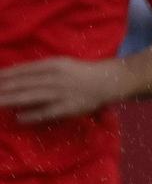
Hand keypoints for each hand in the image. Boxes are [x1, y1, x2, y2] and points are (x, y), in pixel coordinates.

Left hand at [0, 58, 131, 123]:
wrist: (108, 81)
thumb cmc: (82, 73)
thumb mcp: (60, 64)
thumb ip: (40, 70)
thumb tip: (16, 75)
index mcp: (51, 64)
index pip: (22, 70)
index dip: (5, 75)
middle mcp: (54, 77)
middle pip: (23, 83)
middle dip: (3, 89)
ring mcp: (61, 93)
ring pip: (31, 96)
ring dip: (11, 100)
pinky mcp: (69, 107)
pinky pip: (47, 112)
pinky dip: (32, 115)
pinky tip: (18, 118)